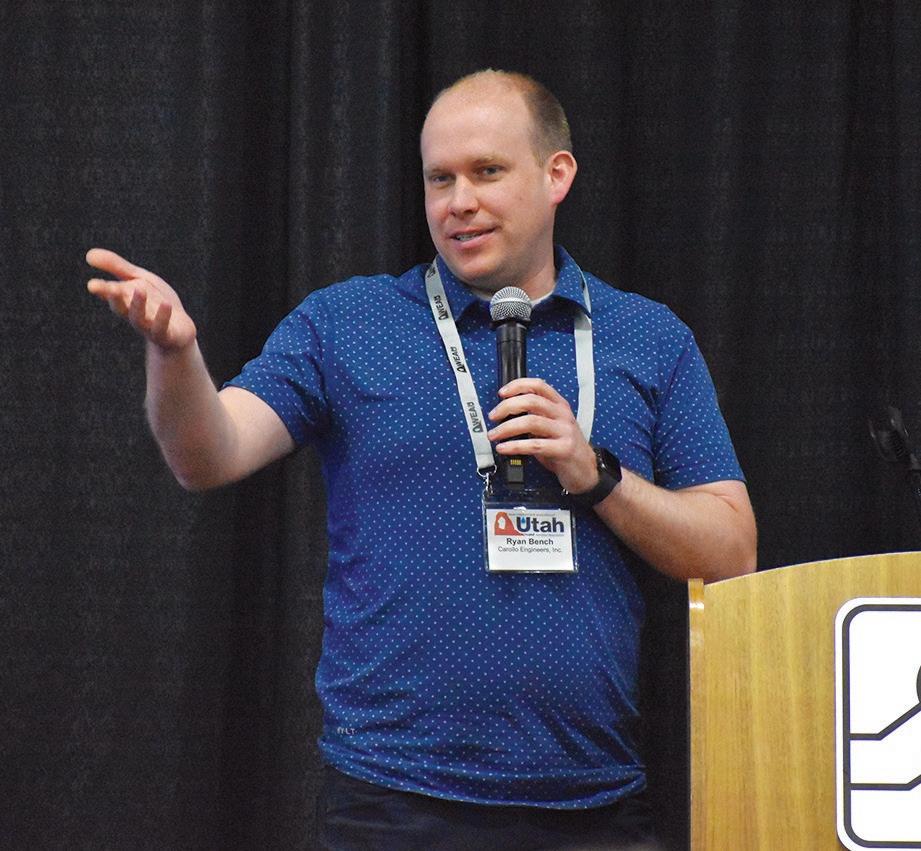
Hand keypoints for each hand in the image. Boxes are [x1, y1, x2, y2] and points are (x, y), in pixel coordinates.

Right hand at [86, 248, 196, 351]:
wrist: (181, 330)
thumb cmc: (156, 301)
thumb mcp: (139, 279)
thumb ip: (116, 267)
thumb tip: (88, 254)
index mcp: (124, 299)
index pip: (110, 294)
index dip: (102, 290)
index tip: (92, 285)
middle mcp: (133, 314)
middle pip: (120, 308)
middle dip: (114, 298)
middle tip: (110, 288)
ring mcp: (148, 326)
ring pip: (138, 319)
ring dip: (138, 305)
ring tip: (140, 289)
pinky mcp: (165, 335)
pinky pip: (161, 328)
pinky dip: (162, 317)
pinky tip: (166, 304)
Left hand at [487, 377, 597, 493]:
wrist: (586, 470)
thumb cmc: (563, 447)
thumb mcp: (551, 427)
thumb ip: (533, 417)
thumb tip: (504, 415)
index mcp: (559, 405)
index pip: (538, 385)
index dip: (518, 385)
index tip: (502, 393)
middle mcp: (563, 415)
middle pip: (531, 401)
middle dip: (507, 407)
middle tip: (493, 416)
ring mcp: (565, 432)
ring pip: (531, 422)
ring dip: (507, 428)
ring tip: (494, 435)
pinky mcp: (564, 449)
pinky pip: (534, 445)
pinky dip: (514, 446)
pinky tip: (504, 448)